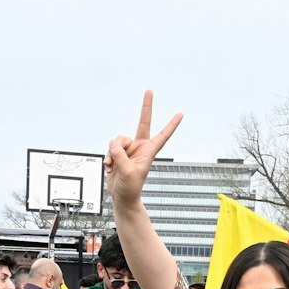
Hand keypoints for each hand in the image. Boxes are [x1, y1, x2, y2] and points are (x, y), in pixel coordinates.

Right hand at [105, 90, 181, 208]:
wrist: (121, 197)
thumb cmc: (130, 188)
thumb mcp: (127, 172)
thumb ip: (120, 155)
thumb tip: (113, 144)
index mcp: (149, 151)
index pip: (162, 135)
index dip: (171, 125)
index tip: (180, 114)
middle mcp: (140, 147)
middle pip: (142, 123)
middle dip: (146, 107)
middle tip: (149, 91)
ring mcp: (128, 149)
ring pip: (117, 139)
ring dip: (112, 152)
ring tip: (113, 165)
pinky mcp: (118, 153)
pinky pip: (110, 148)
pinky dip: (107, 157)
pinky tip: (110, 167)